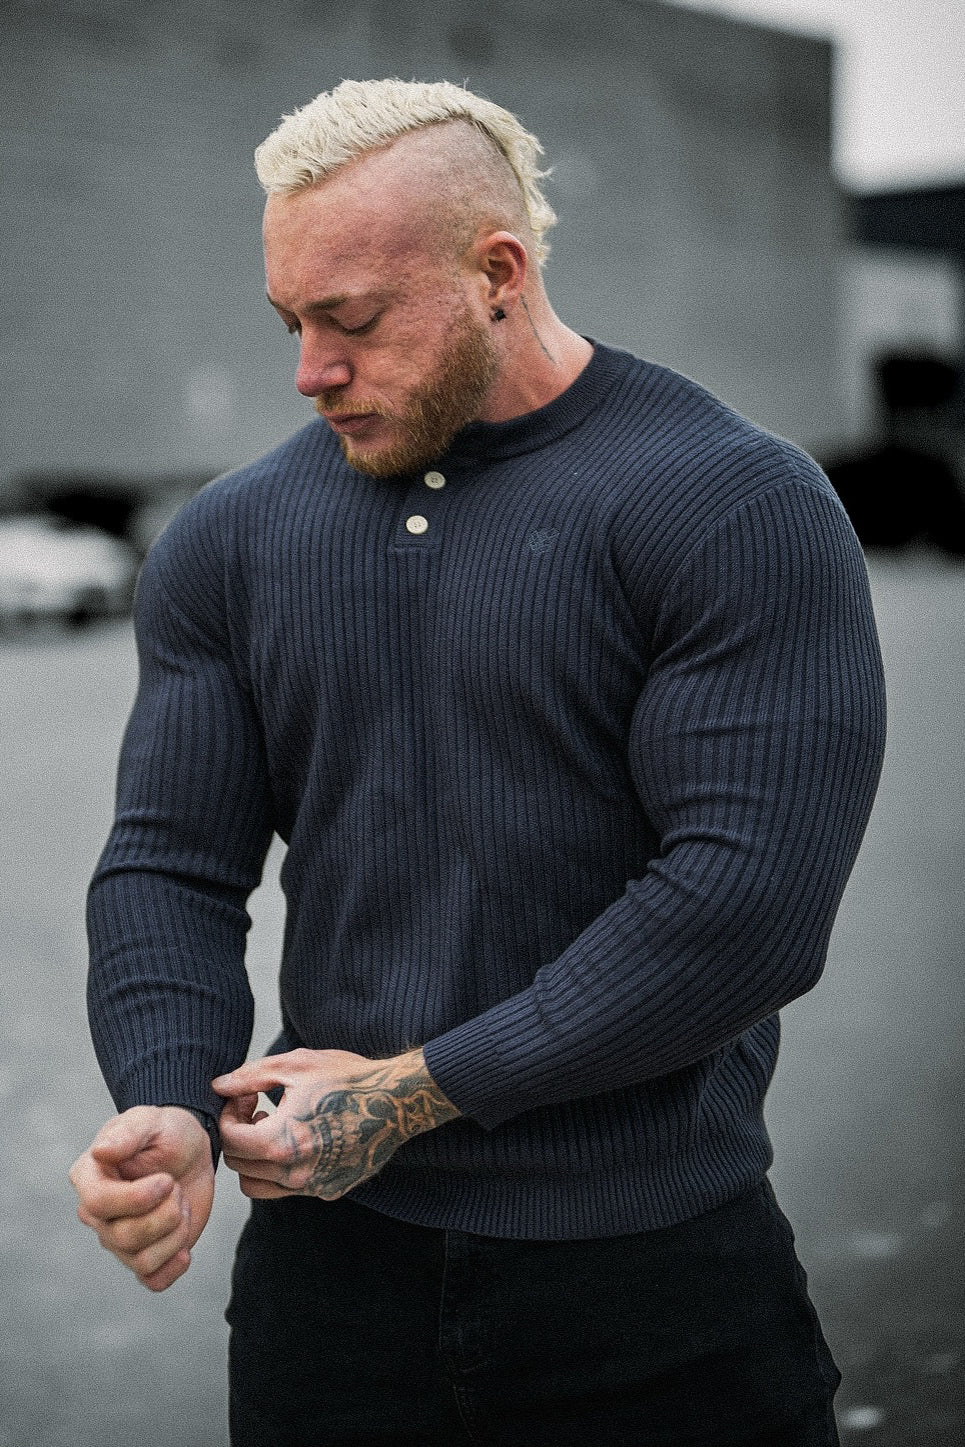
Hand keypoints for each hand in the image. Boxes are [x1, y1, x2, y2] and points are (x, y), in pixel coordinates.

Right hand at [69, 1106, 214, 1291]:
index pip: (98, 1204)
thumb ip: (127, 1134)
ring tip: (181, 1205)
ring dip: (175, 1233)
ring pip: (141, 1261)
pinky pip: (153, 1281)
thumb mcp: (150, 1121)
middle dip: (165, 1213)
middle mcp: (99, 1215)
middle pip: (123, 1237)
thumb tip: (100, 1151)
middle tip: (176, 1187)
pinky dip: (174, 1267)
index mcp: (89, 1178)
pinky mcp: (146, 1255)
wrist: (190, 1150)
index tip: (167, 1180)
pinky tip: (185, 1246)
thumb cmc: (165, 1132)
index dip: (137, 1198)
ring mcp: (119, 1238)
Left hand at [213, 1047, 459, 1200]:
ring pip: (258, 1185)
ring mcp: (314, 1186)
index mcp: (282, 1142)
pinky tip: (298, 1137)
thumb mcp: (295, 1066)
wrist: (398, 1100)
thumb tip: (218, 1086)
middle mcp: (295, 1174)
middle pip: (239, 1165)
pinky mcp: (329, 1190)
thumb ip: (250, 1077)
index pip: (230, 1141)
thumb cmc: (347, 1078)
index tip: (246, 1096)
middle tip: (257, 1107)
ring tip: (274, 1126)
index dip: (230, 1114)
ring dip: (255, 1158)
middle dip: (239, 1134)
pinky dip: (280, 1169)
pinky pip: (287, 1188)